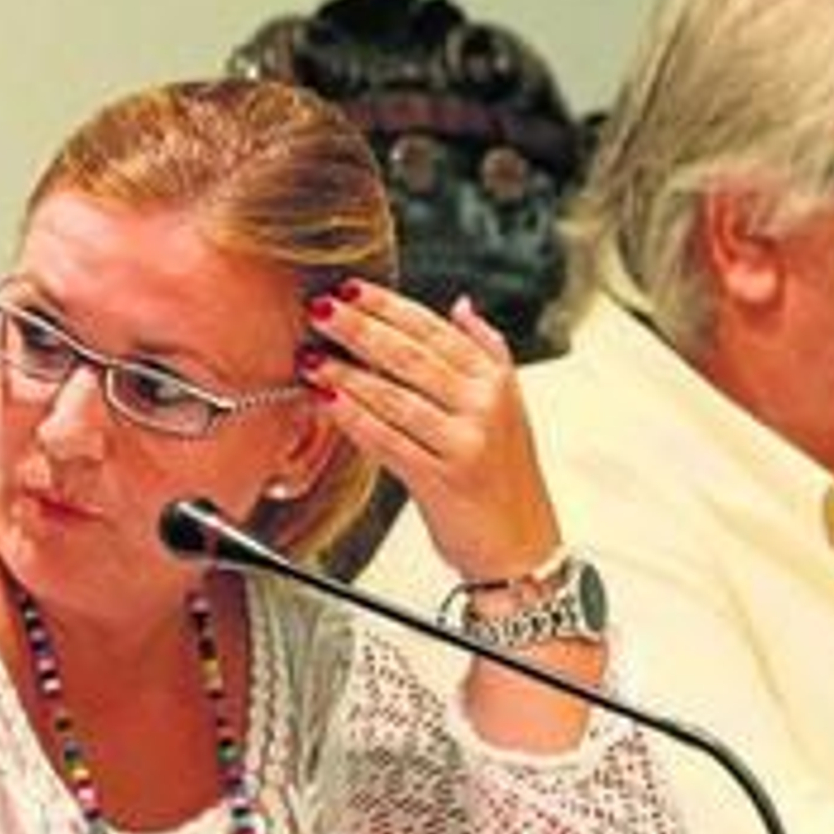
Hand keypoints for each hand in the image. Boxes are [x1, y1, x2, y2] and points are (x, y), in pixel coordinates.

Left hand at [301, 281, 558, 580]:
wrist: (522, 545)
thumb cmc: (504, 476)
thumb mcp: (509, 405)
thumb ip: (486, 350)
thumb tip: (461, 305)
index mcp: (495, 380)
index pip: (433, 330)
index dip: (387, 306)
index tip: (349, 288)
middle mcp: (484, 406)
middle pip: (411, 356)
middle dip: (359, 329)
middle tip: (319, 310)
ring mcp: (466, 442)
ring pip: (395, 397)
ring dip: (347, 374)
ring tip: (311, 358)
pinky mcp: (444, 480)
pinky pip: (389, 441)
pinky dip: (354, 420)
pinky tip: (326, 402)